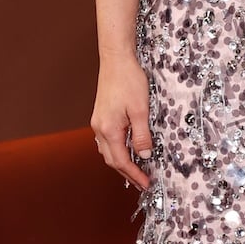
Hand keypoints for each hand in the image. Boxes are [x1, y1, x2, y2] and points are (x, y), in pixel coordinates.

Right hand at [91, 56, 152, 189]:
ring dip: (120, 163)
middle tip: (142, 182)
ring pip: (107, 151)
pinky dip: (116, 150)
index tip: (146, 183)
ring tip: (136, 170)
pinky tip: (125, 150)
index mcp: (109, 129)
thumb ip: (141, 135)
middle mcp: (99, 128)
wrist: (116, 60)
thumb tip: (144, 155)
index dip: (134, 174)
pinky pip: (106, 141)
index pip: (121, 161)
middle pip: (111, 159)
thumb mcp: (141, 110)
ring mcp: (98, 122)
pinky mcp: (100, 116)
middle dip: (127, 173)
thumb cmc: (129, 81)